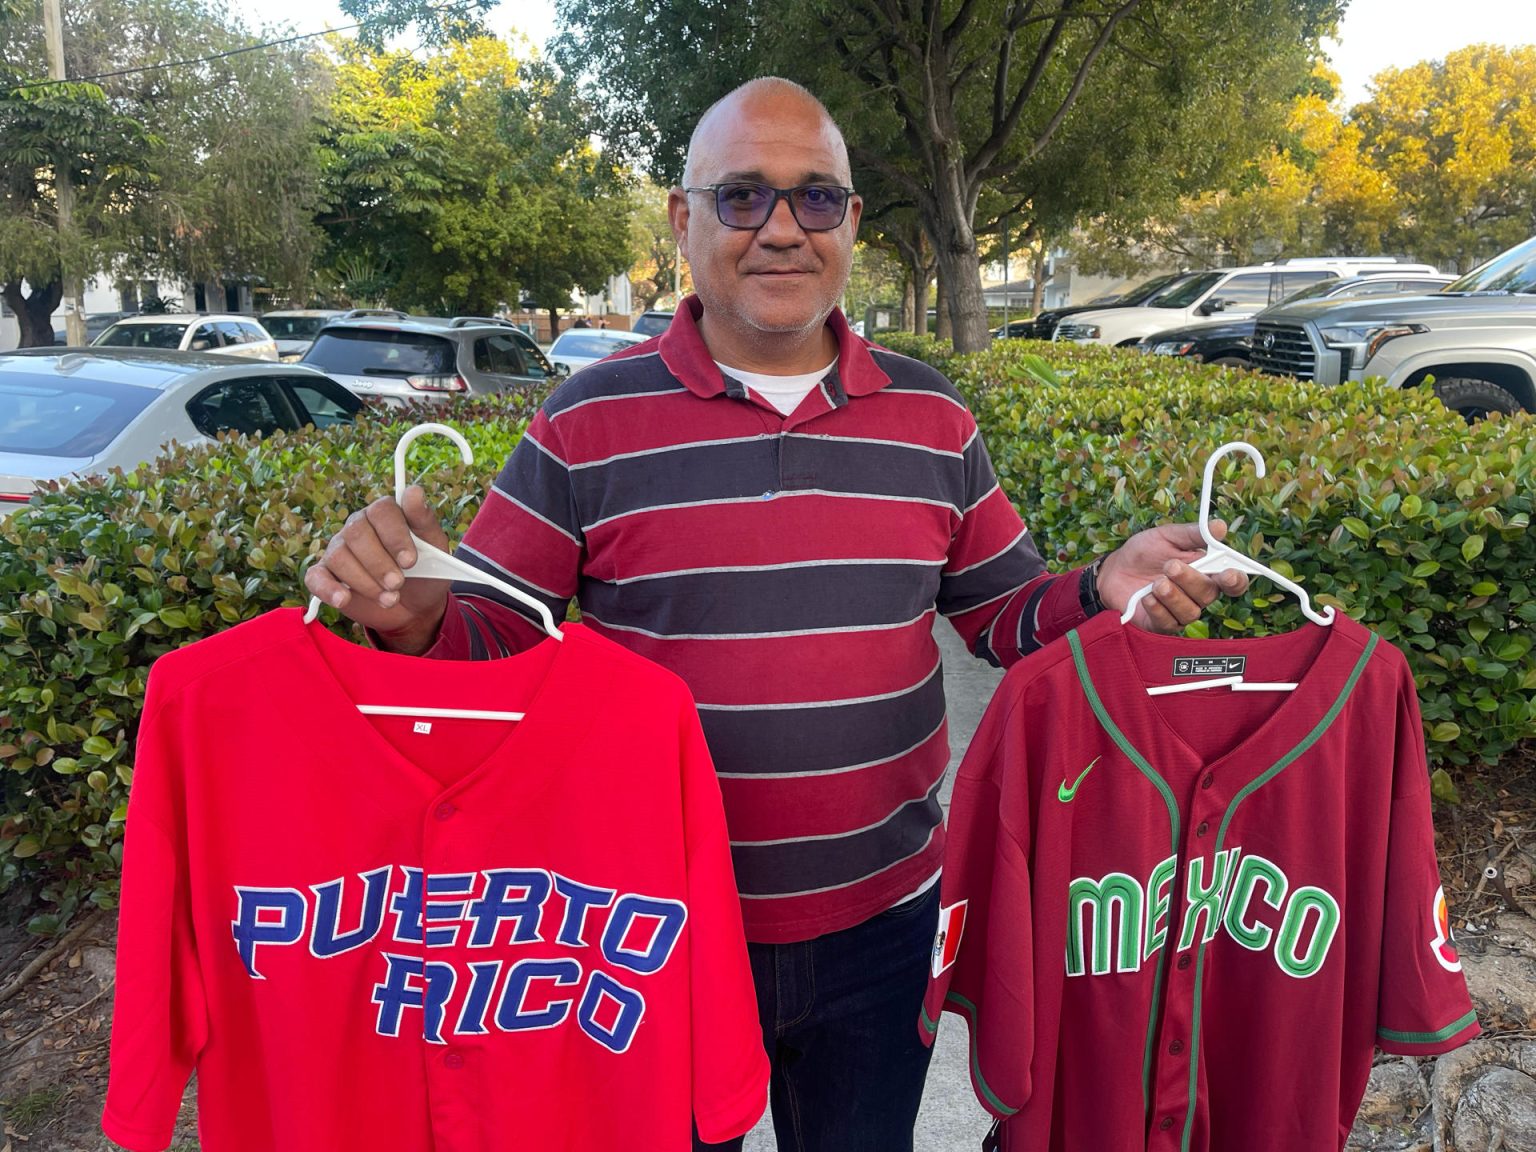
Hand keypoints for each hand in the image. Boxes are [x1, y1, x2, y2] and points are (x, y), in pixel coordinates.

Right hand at [302, 484, 452, 652]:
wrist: (416, 608)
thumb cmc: (426, 573)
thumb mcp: (435, 549)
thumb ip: (424, 521)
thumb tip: (414, 491)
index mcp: (384, 515)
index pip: (381, 511)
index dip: (394, 535)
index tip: (410, 561)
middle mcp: (358, 527)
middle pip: (357, 533)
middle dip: (379, 563)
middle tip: (398, 584)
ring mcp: (339, 550)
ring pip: (339, 557)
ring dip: (365, 582)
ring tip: (389, 598)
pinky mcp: (326, 575)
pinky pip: (316, 577)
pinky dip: (329, 589)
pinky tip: (345, 599)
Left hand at [1095, 521, 1249, 633]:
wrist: (1113, 570)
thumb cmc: (1144, 553)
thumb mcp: (1166, 537)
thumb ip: (1193, 534)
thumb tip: (1219, 527)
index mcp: (1206, 572)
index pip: (1233, 582)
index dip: (1236, 580)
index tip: (1227, 574)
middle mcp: (1197, 595)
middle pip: (1210, 595)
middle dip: (1190, 580)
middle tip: (1170, 566)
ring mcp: (1180, 611)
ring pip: (1191, 612)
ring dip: (1173, 595)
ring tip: (1156, 582)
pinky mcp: (1162, 625)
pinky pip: (1169, 623)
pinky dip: (1158, 609)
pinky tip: (1146, 597)